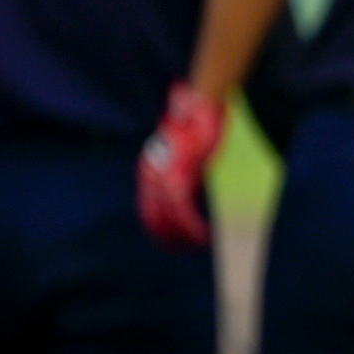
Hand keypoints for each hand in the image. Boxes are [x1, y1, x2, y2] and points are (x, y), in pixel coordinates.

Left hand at [136, 82, 224, 248]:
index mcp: (150, 170)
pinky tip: (205, 237)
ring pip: (169, 221)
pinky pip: (184, 214)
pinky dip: (194, 229)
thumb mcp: (183, 142)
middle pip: (153, 219)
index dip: (159, 228)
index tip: (173, 240)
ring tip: (198, 246)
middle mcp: (152, 177)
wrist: (198, 104)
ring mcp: (165, 179)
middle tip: (184, 249)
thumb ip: (181, 157)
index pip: (148, 209)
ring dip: (184, 238)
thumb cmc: (194, 118)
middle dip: (168, 239)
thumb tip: (186, 160)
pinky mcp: (182, 179)